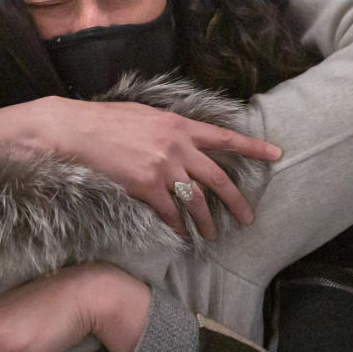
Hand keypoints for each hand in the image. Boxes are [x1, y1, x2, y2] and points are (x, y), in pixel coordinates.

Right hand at [0, 97, 280, 239]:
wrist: (75, 131)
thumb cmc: (105, 120)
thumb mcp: (145, 114)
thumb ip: (169, 127)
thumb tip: (183, 139)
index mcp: (179, 124)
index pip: (225, 137)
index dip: (253, 148)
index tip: (276, 154)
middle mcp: (177, 146)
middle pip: (218, 177)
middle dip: (236, 200)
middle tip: (248, 218)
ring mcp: (163, 167)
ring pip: (196, 200)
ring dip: (207, 221)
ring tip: (213, 235)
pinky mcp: (146, 186)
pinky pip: (170, 213)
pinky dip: (178, 227)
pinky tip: (182, 237)